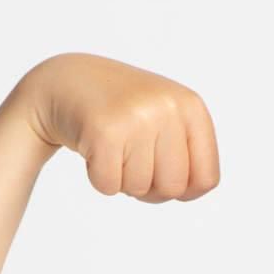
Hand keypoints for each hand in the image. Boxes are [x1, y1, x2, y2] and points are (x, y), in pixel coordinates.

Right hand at [21, 53, 220, 201]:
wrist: (67, 82)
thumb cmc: (123, 113)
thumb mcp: (167, 121)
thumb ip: (189, 156)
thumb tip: (192, 191)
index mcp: (191, 107)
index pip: (206, 179)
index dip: (184, 189)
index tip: (163, 171)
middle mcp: (168, 107)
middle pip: (173, 188)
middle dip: (151, 186)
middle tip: (132, 159)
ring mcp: (136, 117)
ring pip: (140, 188)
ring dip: (123, 179)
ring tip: (113, 147)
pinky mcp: (104, 131)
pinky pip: (109, 186)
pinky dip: (98, 178)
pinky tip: (95, 149)